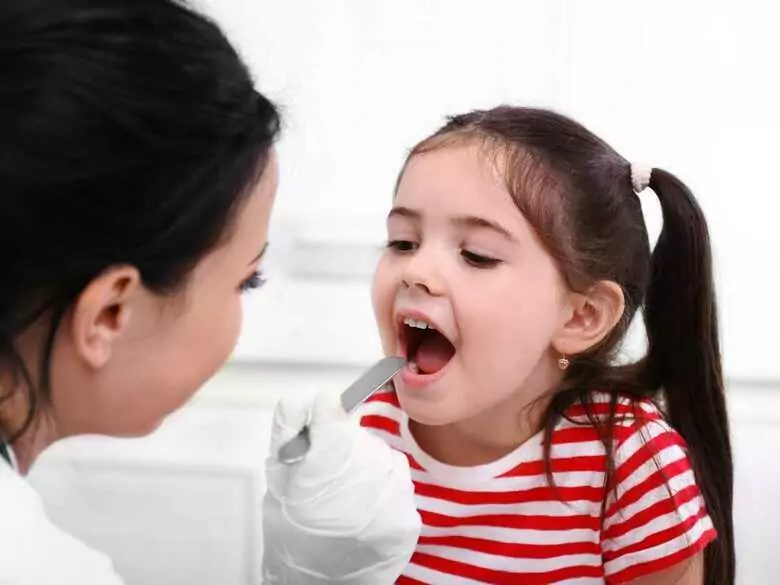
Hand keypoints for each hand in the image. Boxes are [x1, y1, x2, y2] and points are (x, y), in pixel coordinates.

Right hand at [261, 389, 420, 583]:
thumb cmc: (293, 537)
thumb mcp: (278, 482)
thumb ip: (288, 435)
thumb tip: (301, 400)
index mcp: (323, 463)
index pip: (331, 408)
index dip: (323, 412)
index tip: (321, 419)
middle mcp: (363, 475)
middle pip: (357, 432)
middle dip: (342, 444)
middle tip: (327, 474)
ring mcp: (391, 496)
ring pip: (381, 453)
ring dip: (365, 463)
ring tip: (345, 493)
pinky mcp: (409, 515)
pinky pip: (398, 480)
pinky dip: (382, 487)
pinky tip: (364, 506)